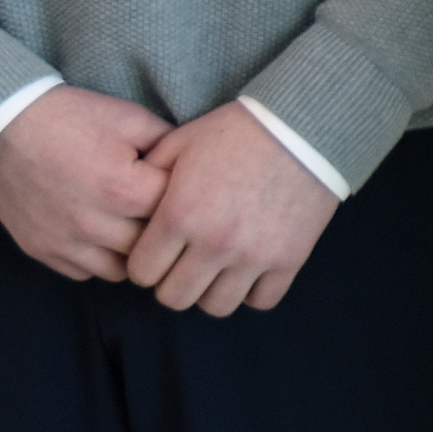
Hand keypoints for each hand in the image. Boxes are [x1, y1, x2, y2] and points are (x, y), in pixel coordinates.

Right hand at [0, 84, 174, 280]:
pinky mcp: (42, 251)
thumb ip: (168, 143)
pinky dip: (98, 258)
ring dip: (131, 251)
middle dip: (159, 229)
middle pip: (151, 247)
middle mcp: (95, 225)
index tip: (180, 187)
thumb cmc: (70, 118)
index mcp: (123, 190)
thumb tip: (193, 164)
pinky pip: (85, 272)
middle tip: (157, 208)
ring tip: (131, 223)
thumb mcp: (128, 117)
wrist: (2, 127)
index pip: (175, 212)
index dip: (182, 197)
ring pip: (121, 270)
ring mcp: (66, 243)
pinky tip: (101, 233)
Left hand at [125, 102, 339, 315]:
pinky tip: (250, 268)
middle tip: (185, 261)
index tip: (158, 251)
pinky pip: (261, 300)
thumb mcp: (181, 142)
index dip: (145, 263)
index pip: (141, 273)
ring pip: (216, 306)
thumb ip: (148, 176)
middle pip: (174, 298)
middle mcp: (214, 243)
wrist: (303, 125)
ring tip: (218, 266)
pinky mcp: (289, 259)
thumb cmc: (237, 131)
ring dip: (212, 289)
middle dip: (173, 281)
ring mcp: (253, 255)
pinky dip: (252, 290)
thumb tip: (129, 202)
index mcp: (180, 215)